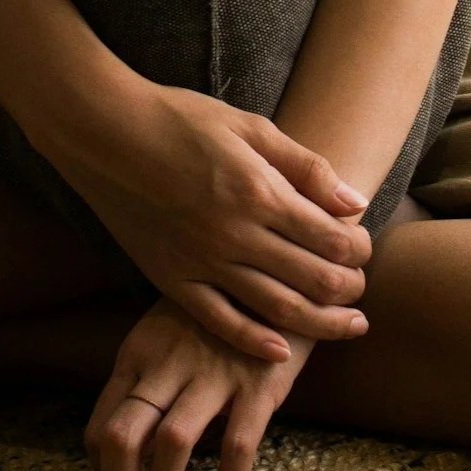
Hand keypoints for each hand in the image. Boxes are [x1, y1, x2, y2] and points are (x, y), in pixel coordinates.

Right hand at [32, 77, 373, 360]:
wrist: (107, 133)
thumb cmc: (179, 118)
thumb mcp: (248, 127)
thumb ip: (303, 165)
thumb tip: (353, 201)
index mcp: (259, 191)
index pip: (330, 237)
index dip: (358, 250)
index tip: (364, 248)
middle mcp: (236, 234)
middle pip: (312, 279)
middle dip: (349, 290)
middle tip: (361, 291)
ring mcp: (203, 261)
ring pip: (277, 309)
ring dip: (320, 323)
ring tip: (347, 326)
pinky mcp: (173, 279)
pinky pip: (221, 321)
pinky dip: (255, 342)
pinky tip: (280, 352)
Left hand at [84, 293, 325, 470]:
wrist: (276, 278)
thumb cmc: (212, 315)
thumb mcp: (163, 334)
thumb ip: (143, 379)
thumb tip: (121, 445)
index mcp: (139, 353)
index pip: (100, 425)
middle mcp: (168, 363)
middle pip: (122, 437)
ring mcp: (213, 372)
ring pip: (171, 443)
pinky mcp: (258, 382)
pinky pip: (236, 444)